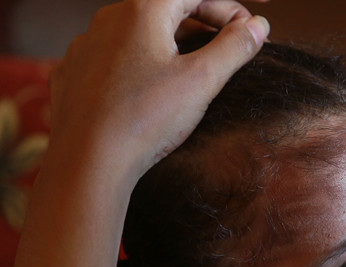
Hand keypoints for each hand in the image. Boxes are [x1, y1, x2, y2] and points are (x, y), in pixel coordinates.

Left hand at [2, 0, 267, 266]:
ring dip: (170, 41)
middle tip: (229, 45)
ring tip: (193, 67)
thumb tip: (258, 26)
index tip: (249, 31)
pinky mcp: (74, 72)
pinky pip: (113, 55)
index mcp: (142, 12)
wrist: (89, 160)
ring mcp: (86, 45)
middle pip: (165, 7)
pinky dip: (139, 61)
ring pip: (138, 32)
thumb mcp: (202, 82)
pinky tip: (151, 86)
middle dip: (201, 21)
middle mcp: (109, 19)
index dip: (227, 8)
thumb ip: (233, 48)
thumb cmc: (145, 119)